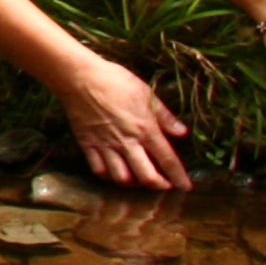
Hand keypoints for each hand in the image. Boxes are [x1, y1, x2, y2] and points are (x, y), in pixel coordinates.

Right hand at [57, 55, 191, 190]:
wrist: (80, 77)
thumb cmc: (115, 80)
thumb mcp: (146, 93)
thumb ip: (164, 116)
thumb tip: (182, 133)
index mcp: (145, 129)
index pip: (167, 159)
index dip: (178, 176)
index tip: (186, 187)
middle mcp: (127, 142)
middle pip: (146, 176)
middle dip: (158, 186)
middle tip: (164, 185)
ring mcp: (106, 145)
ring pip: (121, 178)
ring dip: (134, 184)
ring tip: (139, 179)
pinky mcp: (88, 145)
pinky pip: (99, 170)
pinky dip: (109, 176)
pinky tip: (114, 173)